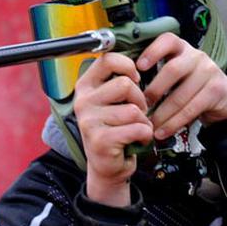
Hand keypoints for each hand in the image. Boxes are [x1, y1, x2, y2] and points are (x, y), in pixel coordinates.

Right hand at [73, 52, 153, 206]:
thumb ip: (117, 81)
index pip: (107, 60)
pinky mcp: (100, 140)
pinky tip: (137, 140)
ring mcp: (89, 121)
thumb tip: (139, 59)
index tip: (135, 78)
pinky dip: (144, 135)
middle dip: (140, 99)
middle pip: (125, 85)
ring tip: (136, 128)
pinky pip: (136, 128)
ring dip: (143, 121)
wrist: (106, 166)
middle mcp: (82, 102)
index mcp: (85, 87)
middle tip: (138, 112)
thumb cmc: (113, 130)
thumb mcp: (109, 101)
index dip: (128, 66)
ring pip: (133, 109)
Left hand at [137, 33, 226, 138]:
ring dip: (162, 114)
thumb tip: (126, 87)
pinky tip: (163, 132)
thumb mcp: (175, 74)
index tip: (139, 67)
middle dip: (154, 90)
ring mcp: (209, 72)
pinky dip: (174, 123)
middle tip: (141, 107)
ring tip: (150, 126)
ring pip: (180, 94)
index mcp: (182, 48)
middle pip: (172, 70)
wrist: (223, 99)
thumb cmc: (190, 86)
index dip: (152, 51)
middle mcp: (196, 56)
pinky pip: (191, 109)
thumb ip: (156, 74)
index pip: (168, 40)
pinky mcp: (216, 90)